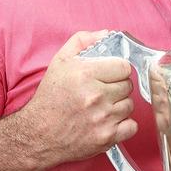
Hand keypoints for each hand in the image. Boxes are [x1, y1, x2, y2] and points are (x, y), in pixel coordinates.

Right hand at [23, 30, 137, 165]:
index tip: (108, 76)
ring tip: (102, 108)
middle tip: (101, 92)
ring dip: (119, 106)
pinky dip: (124, 125)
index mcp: (85, 74)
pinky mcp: (107, 137)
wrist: (38, 134)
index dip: (117, 70)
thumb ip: (82, 41)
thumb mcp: (60, 62)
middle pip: (128, 86)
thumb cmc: (50, 98)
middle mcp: (96, 95)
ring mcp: (103, 118)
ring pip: (129, 105)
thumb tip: (107, 34)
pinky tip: (109, 122)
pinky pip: (132, 126)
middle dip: (117, 88)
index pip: (124, 67)